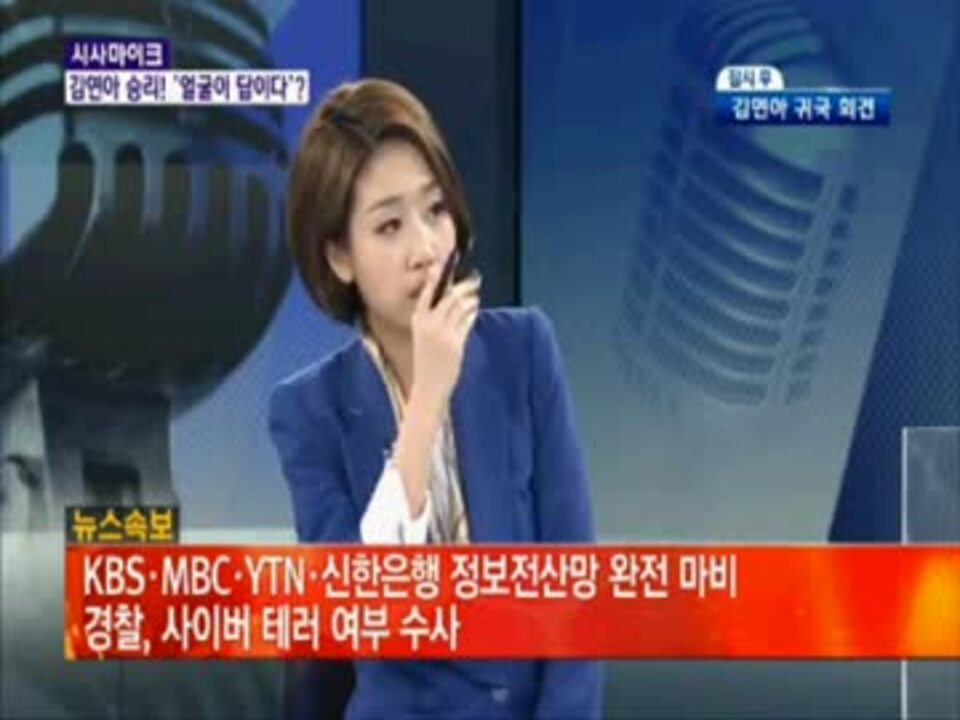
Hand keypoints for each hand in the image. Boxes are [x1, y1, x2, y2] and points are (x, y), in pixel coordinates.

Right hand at [409, 262, 480, 412]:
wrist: (428, 387)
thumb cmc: (427, 362)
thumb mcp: (424, 337)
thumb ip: (434, 320)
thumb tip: (452, 301)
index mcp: (418, 320)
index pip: (428, 291)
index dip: (438, 275)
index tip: (446, 263)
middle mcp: (429, 324)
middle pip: (450, 296)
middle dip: (464, 286)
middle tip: (474, 280)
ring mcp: (443, 333)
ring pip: (461, 307)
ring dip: (471, 299)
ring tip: (475, 295)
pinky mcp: (456, 343)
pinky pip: (467, 321)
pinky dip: (472, 313)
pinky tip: (475, 309)